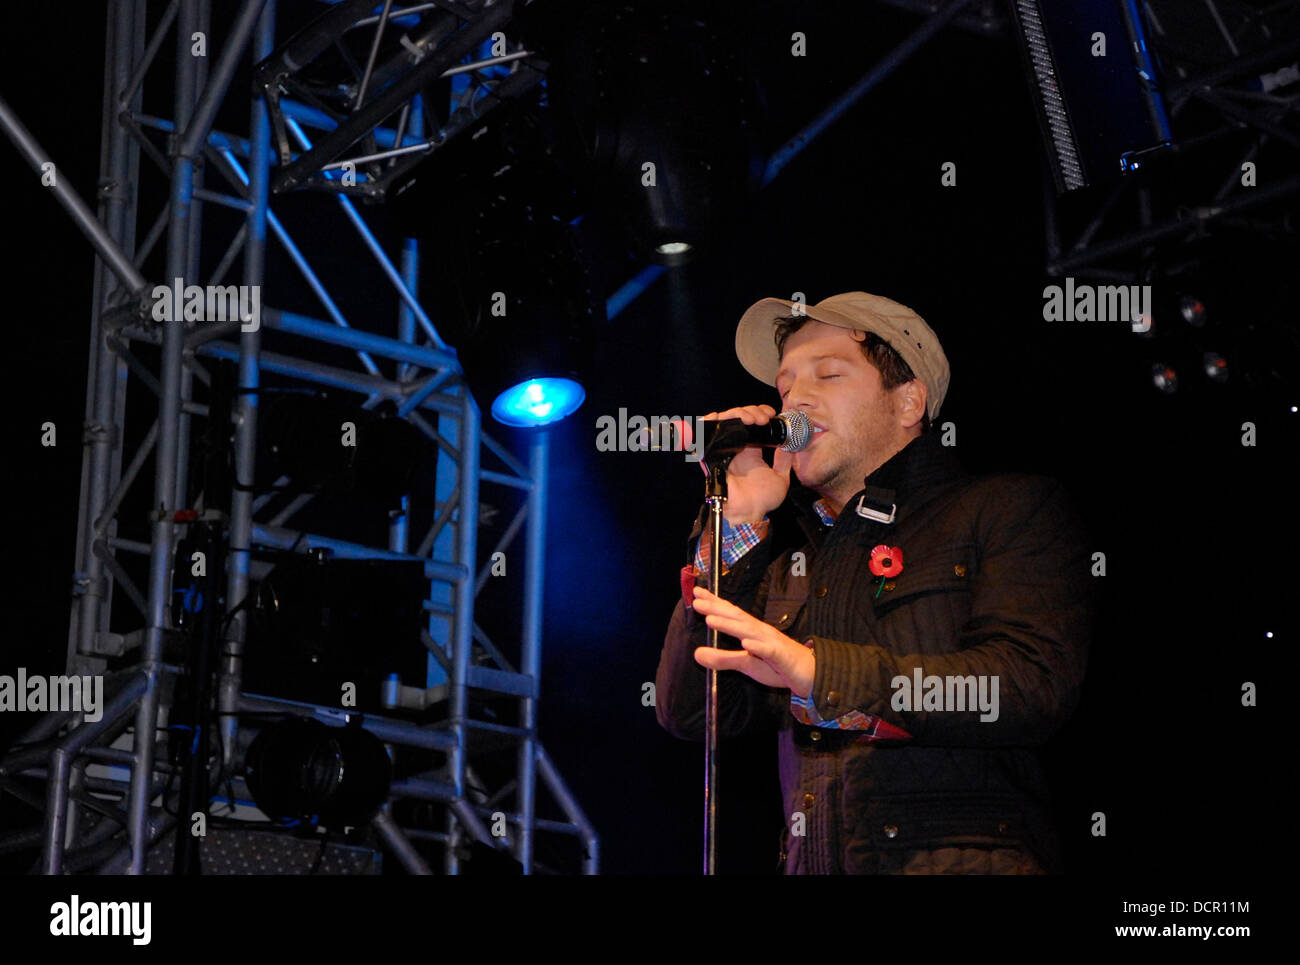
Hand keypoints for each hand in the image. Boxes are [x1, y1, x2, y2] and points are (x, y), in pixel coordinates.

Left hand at [690, 586, 814, 696]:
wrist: (811, 674)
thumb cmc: (778, 666)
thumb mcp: (746, 664)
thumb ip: (722, 658)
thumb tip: (696, 654)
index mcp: (752, 631)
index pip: (731, 614)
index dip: (714, 603)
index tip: (696, 593)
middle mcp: (761, 632)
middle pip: (737, 618)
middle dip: (716, 609)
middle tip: (697, 601)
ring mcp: (772, 643)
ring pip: (750, 632)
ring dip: (730, 625)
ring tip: (711, 619)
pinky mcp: (783, 658)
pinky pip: (770, 652)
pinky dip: (759, 647)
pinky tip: (746, 644)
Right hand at [700, 404, 793, 523]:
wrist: (749, 513)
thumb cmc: (762, 500)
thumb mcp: (781, 477)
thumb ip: (784, 461)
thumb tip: (791, 445)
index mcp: (749, 451)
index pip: (750, 423)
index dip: (759, 413)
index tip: (771, 415)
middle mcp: (735, 448)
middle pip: (737, 418)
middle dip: (751, 411)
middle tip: (763, 418)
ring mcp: (723, 451)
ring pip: (723, 421)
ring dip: (736, 414)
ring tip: (751, 419)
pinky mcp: (712, 456)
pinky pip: (702, 435)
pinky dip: (708, 422)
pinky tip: (720, 417)